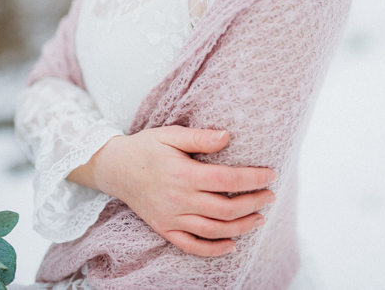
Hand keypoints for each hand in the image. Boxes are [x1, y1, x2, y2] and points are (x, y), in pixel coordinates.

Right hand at [68, 126, 276, 256]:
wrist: (113, 168)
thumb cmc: (145, 147)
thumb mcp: (170, 134)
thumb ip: (200, 138)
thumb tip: (228, 136)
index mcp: (183, 174)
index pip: (227, 180)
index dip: (252, 179)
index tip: (271, 175)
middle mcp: (179, 199)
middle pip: (226, 209)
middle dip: (254, 203)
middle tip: (270, 196)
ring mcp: (171, 218)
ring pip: (213, 230)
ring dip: (241, 227)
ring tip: (259, 218)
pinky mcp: (164, 228)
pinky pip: (191, 245)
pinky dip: (213, 249)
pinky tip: (231, 245)